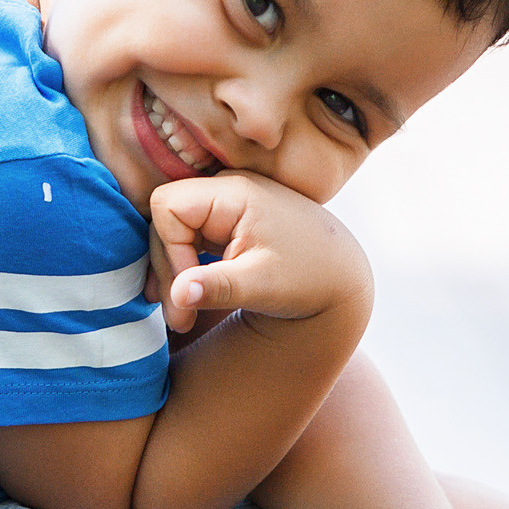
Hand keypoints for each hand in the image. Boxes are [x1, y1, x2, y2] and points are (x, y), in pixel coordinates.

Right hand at [146, 171, 371, 335]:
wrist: (342, 279)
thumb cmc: (309, 280)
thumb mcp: (264, 286)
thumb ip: (218, 288)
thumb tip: (176, 295)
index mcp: (235, 193)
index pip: (167, 206)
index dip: (167, 250)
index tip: (186, 292)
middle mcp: (227, 190)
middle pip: (166, 220)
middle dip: (168, 271)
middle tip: (180, 318)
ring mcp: (226, 205)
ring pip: (174, 232)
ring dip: (173, 274)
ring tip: (183, 317)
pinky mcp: (227, 222)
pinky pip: (188, 238)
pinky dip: (184, 268)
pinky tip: (188, 299)